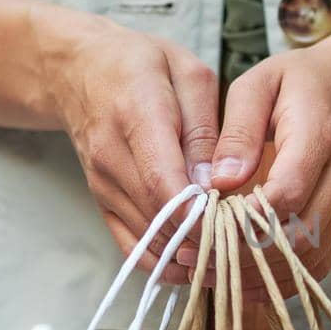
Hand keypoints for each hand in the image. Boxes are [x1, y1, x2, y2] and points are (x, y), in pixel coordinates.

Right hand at [31, 2, 219, 284]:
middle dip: (205, 239)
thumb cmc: (144, 65)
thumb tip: (214, 184)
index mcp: (137, 115)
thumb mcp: (188, 74)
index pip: (163, 179)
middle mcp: (112, 156)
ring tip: (233, 258)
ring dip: (190, 255)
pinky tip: (198, 264)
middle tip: (249, 250)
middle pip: (158, 215)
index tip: (233, 229)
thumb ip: (204, 129)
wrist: (81, 70)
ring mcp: (102, 184)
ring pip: (148, 237)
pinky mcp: (102, 202)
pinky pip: (132, 247)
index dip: (198, 213)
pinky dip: (166, 263)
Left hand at [208, 27, 330, 293]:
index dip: (245, 218)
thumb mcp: (260, 84)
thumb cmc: (303, 82)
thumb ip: (238, 131)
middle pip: (299, 234)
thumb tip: (219, 181)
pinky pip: (321, 263)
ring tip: (214, 273)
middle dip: (245, 254)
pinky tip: (247, 280)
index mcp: (319, 134)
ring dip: (261, 274)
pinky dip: (284, 279)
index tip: (203, 225)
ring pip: (310, 258)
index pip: (288, 192)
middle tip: (197, 257)